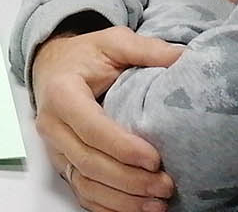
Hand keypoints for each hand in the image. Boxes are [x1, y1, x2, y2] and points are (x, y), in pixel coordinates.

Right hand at [32, 28, 182, 211]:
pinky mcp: (62, 164)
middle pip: (89, 161)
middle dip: (129, 179)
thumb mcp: (112, 42)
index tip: (154, 159)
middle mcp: (52, 125)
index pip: (90, 127)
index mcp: (62, 93)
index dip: (122, 147)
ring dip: (122, 200)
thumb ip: (145, 49)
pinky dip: (109, 207)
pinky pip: (82, 193)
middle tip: (165, 184)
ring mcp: (55, 149)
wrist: (52, 67)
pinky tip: (136, 209)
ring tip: (157, 203)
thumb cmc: (83, 57)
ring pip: (85, 183)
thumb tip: (185, 57)